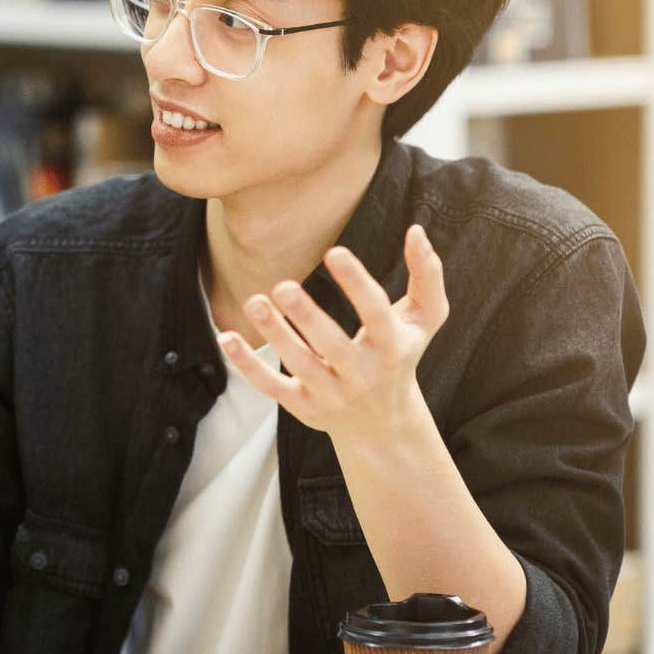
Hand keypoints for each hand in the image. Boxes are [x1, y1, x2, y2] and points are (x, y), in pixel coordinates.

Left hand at [222, 224, 448, 439]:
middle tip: (283, 286)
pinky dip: (248, 366)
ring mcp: (331, 394)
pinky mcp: (304, 407)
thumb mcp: (423, 321)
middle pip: (333, 346)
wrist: (383, 422)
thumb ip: (427, 275)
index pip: (375, 313)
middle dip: (308, 317)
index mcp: (392, 347)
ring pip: (299, 365)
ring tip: (254, 302)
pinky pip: (272, 388)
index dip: (356, 283)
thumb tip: (416, 231)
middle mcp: (362, 374)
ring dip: (275, 334)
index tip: (334, 252)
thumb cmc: (399, 355)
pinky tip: (226, 337)